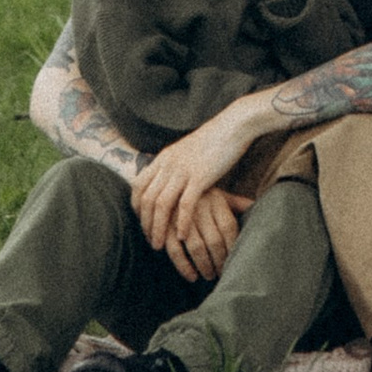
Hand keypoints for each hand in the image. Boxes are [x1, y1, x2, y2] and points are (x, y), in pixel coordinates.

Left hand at [131, 101, 264, 251]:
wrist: (234, 125)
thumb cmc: (214, 140)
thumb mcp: (186, 150)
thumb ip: (173, 164)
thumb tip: (167, 180)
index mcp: (164, 157)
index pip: (138, 186)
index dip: (137, 208)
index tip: (143, 223)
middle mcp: (169, 164)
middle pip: (147, 199)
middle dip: (146, 224)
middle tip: (151, 241)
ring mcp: (183, 170)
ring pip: (161, 205)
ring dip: (159, 228)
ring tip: (160, 245)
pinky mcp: (200, 176)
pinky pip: (185, 205)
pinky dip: (181, 223)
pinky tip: (182, 236)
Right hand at [154, 182, 244, 282]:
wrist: (167, 185)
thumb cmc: (200, 196)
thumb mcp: (218, 195)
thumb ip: (236, 203)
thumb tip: (257, 208)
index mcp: (215, 199)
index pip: (229, 227)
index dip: (232, 247)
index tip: (236, 261)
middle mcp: (199, 207)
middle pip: (214, 240)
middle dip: (219, 261)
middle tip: (222, 273)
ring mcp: (180, 217)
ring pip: (196, 247)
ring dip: (204, 266)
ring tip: (209, 275)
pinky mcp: (164, 227)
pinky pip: (175, 251)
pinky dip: (184, 267)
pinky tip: (192, 276)